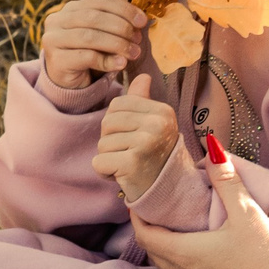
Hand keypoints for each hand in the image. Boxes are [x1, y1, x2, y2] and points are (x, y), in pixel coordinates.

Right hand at [40, 0, 146, 89]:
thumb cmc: (89, 52)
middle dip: (121, 28)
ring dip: (117, 44)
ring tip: (133, 53)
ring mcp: (53, 40)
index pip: (100, 1)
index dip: (124, 9)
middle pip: (94, 18)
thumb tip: (141, 21)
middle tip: (138, 40)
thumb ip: (116, 24)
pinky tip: (121, 64)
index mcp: (71, 8)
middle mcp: (58, 20)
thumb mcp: (102, 34)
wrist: (69, 81)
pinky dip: (107, 61)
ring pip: (90, 37)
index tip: (142, 21)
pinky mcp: (56, 60)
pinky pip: (86, 57)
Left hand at [92, 74, 180, 201]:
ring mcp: (145, 142)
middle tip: (131, 154)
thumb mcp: (154, 125)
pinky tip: (123, 176)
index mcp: (162, 111)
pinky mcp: (132, 162)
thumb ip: (143, 101)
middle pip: (107, 123)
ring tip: (129, 165)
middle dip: (111, 141)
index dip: (117, 124)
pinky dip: (106, 173)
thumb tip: (142, 76)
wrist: (169, 192)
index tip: (134, 138)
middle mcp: (156, 124)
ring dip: (109, 158)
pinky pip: (99, 162)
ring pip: (102, 143)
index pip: (118, 104)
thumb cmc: (156, 156)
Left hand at [134, 155, 268, 268]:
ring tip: (180, 234)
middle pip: (155, 254)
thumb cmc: (266, 255)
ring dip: (170, 254)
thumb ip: (226, 180)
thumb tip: (212, 148)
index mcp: (185, 254)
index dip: (138, 218)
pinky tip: (205, 264)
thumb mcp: (246, 212)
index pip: (145, 236)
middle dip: (152, 233)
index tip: (138, 202)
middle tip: (158, 213)